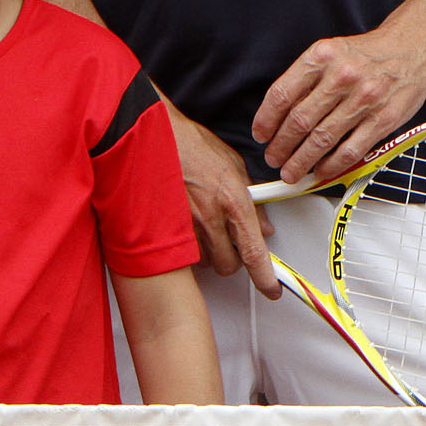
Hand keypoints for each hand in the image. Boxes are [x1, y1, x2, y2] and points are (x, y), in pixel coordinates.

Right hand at [168, 105, 277, 298]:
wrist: (154, 137)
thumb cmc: (190, 144)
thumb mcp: (233, 165)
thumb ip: (251, 198)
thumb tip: (263, 225)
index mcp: (232, 200)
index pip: (253, 251)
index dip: (265, 277)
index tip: (272, 289)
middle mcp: (210, 217)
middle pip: (228, 265)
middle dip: (233, 259)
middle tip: (232, 242)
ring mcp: (186, 226)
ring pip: (205, 261)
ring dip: (210, 251)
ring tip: (206, 225)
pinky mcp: (166, 229)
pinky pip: (185, 251)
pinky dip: (190, 245)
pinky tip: (189, 224)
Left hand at [253, 26, 425, 186]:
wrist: (412, 48)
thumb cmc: (367, 54)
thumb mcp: (330, 52)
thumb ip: (306, 79)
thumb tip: (279, 114)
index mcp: (322, 57)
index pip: (283, 94)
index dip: (266, 120)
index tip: (260, 134)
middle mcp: (341, 77)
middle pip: (299, 120)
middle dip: (281, 146)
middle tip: (273, 158)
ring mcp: (363, 100)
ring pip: (322, 139)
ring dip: (301, 161)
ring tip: (291, 171)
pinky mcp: (382, 120)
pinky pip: (350, 150)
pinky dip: (331, 166)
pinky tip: (321, 171)